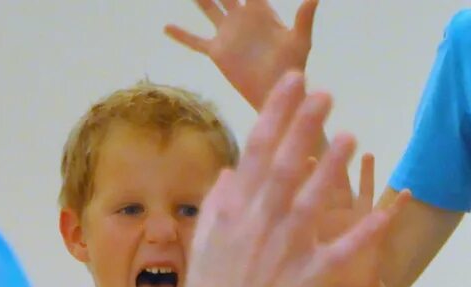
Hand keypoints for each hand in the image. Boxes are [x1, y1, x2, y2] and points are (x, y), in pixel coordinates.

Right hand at [166, 0, 317, 109]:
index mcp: (261, 11)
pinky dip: (181, 35)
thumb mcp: (300, 40)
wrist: (277, 93)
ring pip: (208, 8)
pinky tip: (166, 27)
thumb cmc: (292, 67)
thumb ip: (305, 16)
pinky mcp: (217, 51)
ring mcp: (228, 33)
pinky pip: (195, 41)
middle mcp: (242, 18)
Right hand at [177, 73, 390, 286]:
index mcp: (235, 209)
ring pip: (313, 200)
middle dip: (304, 126)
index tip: (293, 84)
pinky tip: (384, 213)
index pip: (257, 148)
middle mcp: (260, 223)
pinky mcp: (310, 278)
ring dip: (331, 168)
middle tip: (325, 94)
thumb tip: (233, 172)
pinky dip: (363, 233)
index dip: (277, 112)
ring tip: (350, 137)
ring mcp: (286, 249)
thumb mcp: (206, 239)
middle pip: (285, 164)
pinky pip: (341, 251)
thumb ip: (221, 202)